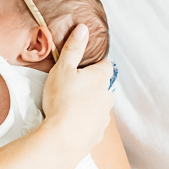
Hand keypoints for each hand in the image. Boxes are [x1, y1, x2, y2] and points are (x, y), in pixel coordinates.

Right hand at [38, 24, 113, 155]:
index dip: (96, 64)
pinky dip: (85, 124)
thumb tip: (84, 28)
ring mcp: (104, 118)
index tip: (84, 67)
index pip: (106, 65)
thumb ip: (73, 48)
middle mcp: (107, 98)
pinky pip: (93, 125)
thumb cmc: (61, 100)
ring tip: (70, 109)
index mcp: (100, 79)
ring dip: (88, 106)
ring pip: (99, 107)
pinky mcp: (98, 135)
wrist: (62, 139)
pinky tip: (71, 125)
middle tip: (72, 88)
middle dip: (91, 87)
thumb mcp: (62, 69)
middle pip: (103, 88)